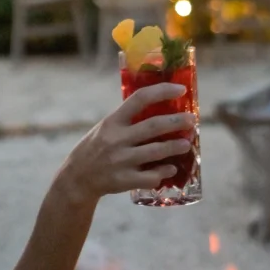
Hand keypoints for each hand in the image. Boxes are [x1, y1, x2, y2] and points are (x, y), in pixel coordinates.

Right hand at [59, 84, 194, 202]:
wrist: (77, 178)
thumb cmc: (96, 148)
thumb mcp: (106, 127)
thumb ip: (127, 119)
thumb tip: (160, 108)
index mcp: (113, 121)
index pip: (140, 99)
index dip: (162, 91)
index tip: (180, 89)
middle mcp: (117, 139)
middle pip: (153, 126)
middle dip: (176, 122)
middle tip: (192, 120)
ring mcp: (121, 161)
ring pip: (156, 152)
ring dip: (175, 147)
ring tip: (187, 144)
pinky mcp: (124, 180)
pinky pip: (150, 176)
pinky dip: (164, 172)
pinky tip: (171, 168)